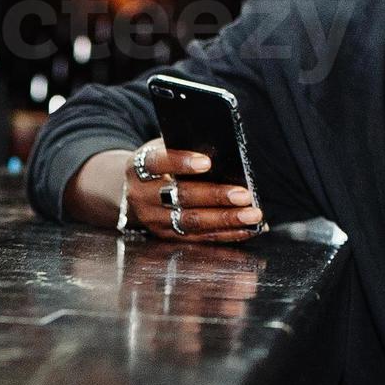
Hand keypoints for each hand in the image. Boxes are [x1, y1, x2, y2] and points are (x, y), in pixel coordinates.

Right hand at [67, 143, 266, 243]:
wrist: (132, 192)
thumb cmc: (160, 164)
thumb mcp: (162, 148)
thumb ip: (184, 146)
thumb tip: (224, 147)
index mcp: (139, 167)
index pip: (158, 163)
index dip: (182, 162)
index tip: (207, 162)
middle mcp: (142, 196)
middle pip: (181, 197)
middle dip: (215, 196)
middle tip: (244, 194)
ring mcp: (154, 220)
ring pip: (192, 222)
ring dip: (225, 219)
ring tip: (253, 215)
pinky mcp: (167, 237)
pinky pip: (200, 238)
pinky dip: (227, 234)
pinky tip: (249, 229)